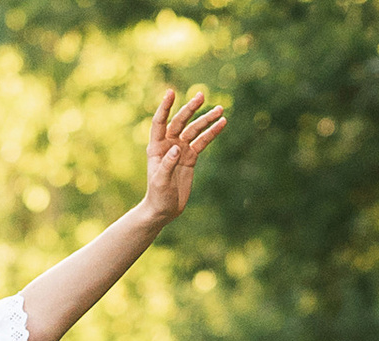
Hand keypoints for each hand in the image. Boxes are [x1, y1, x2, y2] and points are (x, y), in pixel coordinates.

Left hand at [139, 87, 225, 226]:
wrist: (164, 210)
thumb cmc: (158, 196)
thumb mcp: (160, 182)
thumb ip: (167, 164)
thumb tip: (177, 148)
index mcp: (156, 147)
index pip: (160, 122)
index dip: (165, 107)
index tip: (171, 92)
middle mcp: (168, 144)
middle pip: (180, 121)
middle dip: (191, 109)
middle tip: (202, 96)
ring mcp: (180, 149)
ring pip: (194, 130)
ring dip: (206, 119)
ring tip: (220, 110)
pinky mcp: (190, 157)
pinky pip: (202, 141)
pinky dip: (212, 133)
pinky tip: (222, 123)